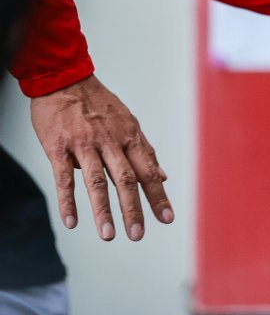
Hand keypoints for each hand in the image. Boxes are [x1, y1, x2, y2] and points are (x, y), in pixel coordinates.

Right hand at [29, 75, 172, 241]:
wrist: (64, 79)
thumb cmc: (98, 104)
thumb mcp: (128, 122)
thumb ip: (145, 151)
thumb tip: (163, 176)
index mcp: (130, 137)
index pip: (148, 172)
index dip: (158, 196)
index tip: (167, 218)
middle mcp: (110, 142)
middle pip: (125, 180)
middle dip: (133, 209)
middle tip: (138, 234)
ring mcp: (84, 145)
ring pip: (96, 181)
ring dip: (103, 210)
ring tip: (108, 235)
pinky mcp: (59, 147)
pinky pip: (64, 177)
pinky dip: (68, 201)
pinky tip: (72, 221)